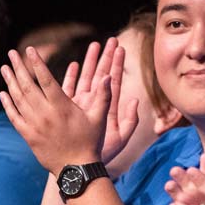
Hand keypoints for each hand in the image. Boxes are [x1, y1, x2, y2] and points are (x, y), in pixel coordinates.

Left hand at [0, 39, 135, 174]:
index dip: (37, 63)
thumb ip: (103, 96)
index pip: (46, 79)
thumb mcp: (100, 118)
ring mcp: (35, 125)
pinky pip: (14, 117)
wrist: (76, 169)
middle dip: (19, 68)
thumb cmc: (90, 142)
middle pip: (28, 86)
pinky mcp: (29, 136)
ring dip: (10, 82)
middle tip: (11, 53)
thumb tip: (107, 76)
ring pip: (18, 99)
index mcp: (62, 107)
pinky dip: (7, 104)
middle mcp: (45, 114)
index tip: (30, 50)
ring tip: (4, 68)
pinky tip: (2, 94)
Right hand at [61, 39, 139, 171]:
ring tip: (93, 46)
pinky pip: (70, 90)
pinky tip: (73, 65)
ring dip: (89, 63)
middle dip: (105, 57)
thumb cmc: (103, 154)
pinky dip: (72, 77)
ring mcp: (82, 105)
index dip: (117, 64)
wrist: (82, 165)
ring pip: (86, 79)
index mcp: (109, 107)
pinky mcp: (69, 110)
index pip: (114, 80)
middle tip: (109, 40)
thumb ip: (130, 121)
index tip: (120, 48)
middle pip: (101, 75)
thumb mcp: (121, 138)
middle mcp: (96, 103)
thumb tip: (135, 100)